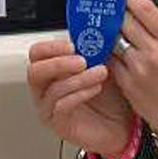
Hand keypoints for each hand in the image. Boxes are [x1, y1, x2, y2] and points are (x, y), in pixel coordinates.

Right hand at [27, 38, 133, 156]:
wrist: (122, 126)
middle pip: (34, 71)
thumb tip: (95, 32)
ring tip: (100, 72)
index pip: (37, 54)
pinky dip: (80, 94)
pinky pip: (61, 106)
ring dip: (78, 78)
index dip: (51, 47)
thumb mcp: (101, 66)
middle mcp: (45, 89)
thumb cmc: (109, 97)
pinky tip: (96, 88)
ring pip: (52, 89)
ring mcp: (49, 108)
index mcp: (52, 71)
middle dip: (58, 63)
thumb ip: (93, 51)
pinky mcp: (59, 125)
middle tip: (81, 60)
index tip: (72, 44)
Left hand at [111, 0, 157, 143]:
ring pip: (114, 39)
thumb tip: (138, 9)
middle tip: (104, 2)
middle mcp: (156, 52)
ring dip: (106, 30)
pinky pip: (110, 60)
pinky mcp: (128, 83)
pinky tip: (103, 46)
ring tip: (101, 23)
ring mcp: (140, 68)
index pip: (145, 8)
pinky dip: (106, 51)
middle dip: (113, 10)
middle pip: (125, 21)